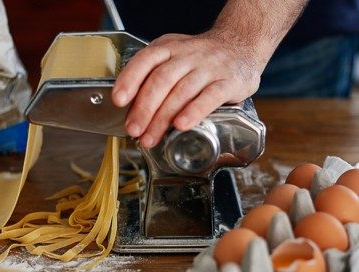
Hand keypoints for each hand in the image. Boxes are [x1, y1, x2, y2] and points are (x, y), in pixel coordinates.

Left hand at [112, 32, 262, 147]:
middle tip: (134, 130)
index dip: (130, 80)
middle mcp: (187, 56)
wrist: (241, 44)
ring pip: (182, 92)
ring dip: (163, 118)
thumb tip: (131, 106)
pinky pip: (210, 97)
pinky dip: (194, 112)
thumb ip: (155, 74)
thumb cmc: (200, 58)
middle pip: (161, 80)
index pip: (146, 60)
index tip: (119, 100)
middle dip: (144, 108)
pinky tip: (181, 125)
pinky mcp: (229, 82)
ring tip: (150, 137)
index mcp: (169, 48)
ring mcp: (209, 68)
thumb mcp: (174, 55)